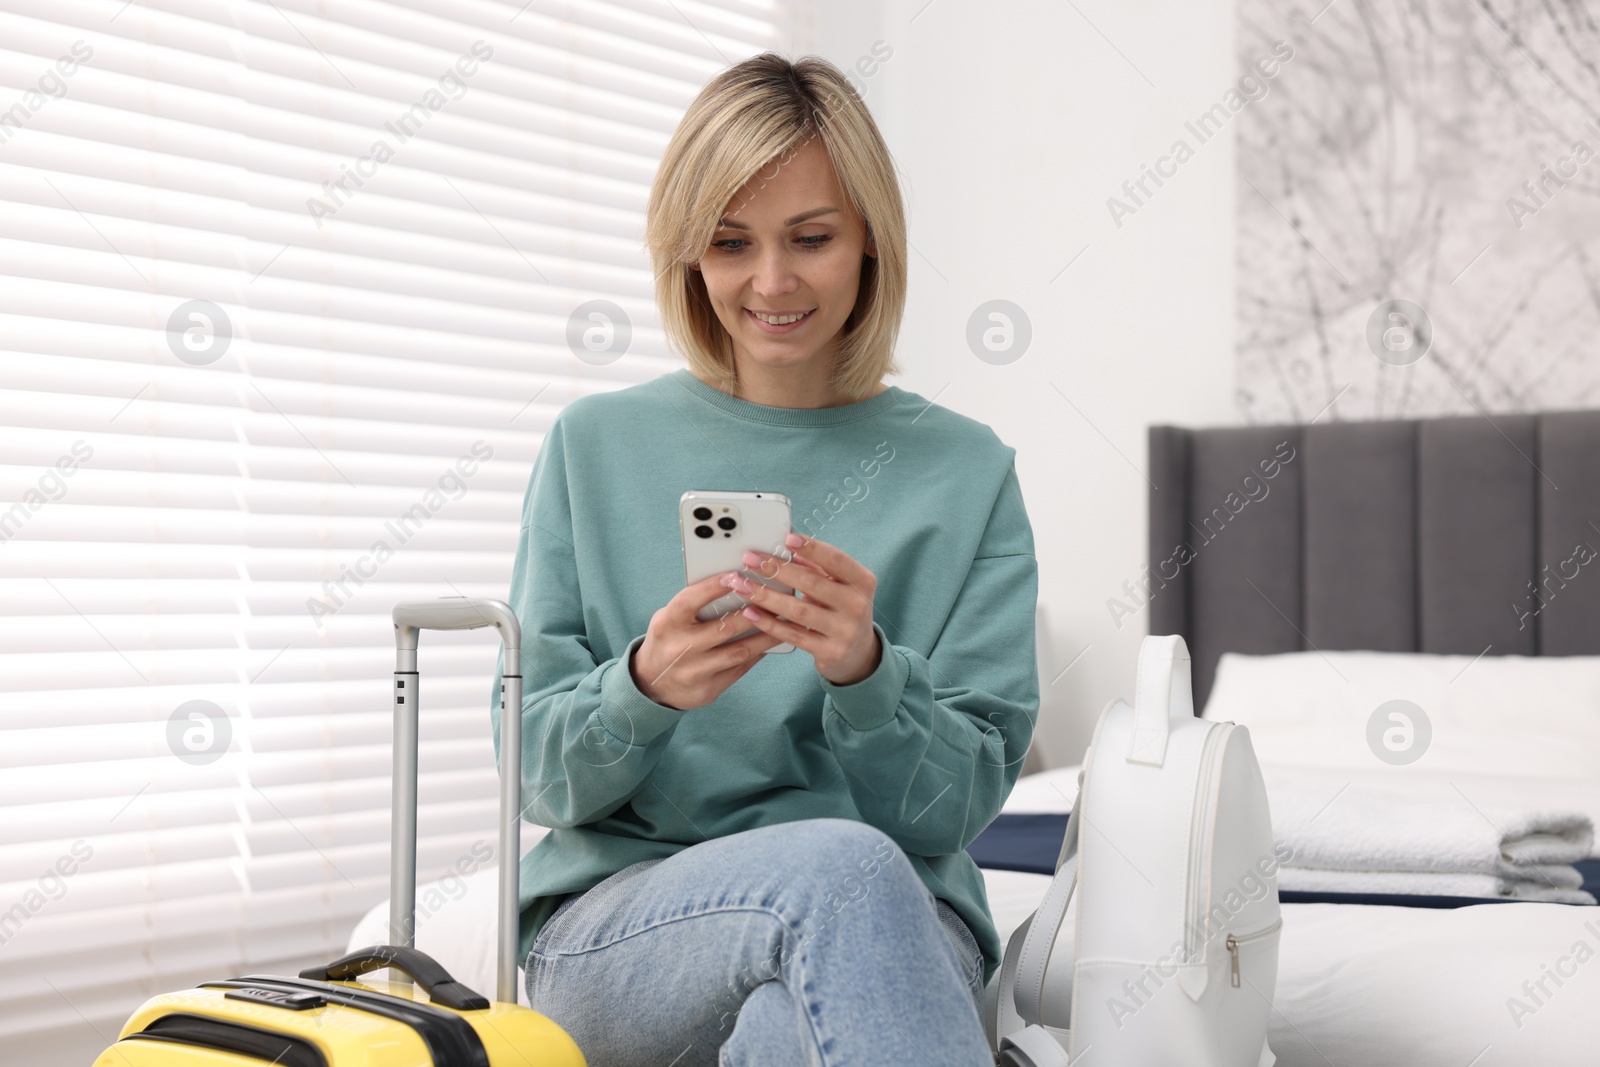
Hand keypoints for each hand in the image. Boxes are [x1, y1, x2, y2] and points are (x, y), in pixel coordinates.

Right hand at [631, 571, 788, 710]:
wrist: (651, 684)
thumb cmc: (668, 640)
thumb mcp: (669, 619)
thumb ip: (694, 605)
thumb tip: (734, 585)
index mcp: (667, 624)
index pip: (690, 601)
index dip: (713, 587)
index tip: (737, 574)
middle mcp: (680, 648)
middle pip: (724, 628)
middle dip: (755, 612)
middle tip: (777, 599)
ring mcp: (694, 672)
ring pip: (739, 651)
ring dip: (765, 636)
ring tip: (784, 622)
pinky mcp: (708, 690)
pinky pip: (740, 669)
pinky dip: (757, 654)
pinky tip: (770, 643)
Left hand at [726, 533, 881, 685]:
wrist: (858, 652)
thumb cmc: (842, 609)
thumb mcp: (839, 585)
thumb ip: (816, 567)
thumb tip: (786, 546)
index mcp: (862, 581)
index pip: (836, 560)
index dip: (812, 548)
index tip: (787, 538)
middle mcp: (857, 605)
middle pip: (811, 583)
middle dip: (777, 569)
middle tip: (750, 560)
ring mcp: (844, 631)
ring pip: (798, 610)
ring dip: (766, 595)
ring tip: (741, 585)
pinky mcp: (830, 651)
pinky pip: (793, 634)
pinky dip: (769, 622)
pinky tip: (750, 612)